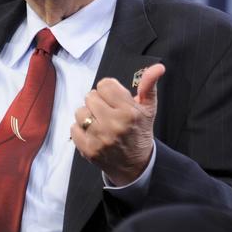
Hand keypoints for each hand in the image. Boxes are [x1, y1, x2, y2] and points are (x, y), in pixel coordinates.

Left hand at [71, 63, 163, 185]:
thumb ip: (149, 85)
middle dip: (98, 102)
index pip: (105, 85)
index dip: (109, 90)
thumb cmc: (139, 132)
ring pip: (80, 112)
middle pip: (91, 96)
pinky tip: (93, 133)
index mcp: (129, 111)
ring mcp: (100, 138)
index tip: (114, 99)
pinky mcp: (89, 149)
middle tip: (107, 111)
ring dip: (88, 115)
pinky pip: (73, 128)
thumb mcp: (148, 108)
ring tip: (99, 122)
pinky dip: (81, 129)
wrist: (135, 164)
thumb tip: (158, 67)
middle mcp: (114, 124)